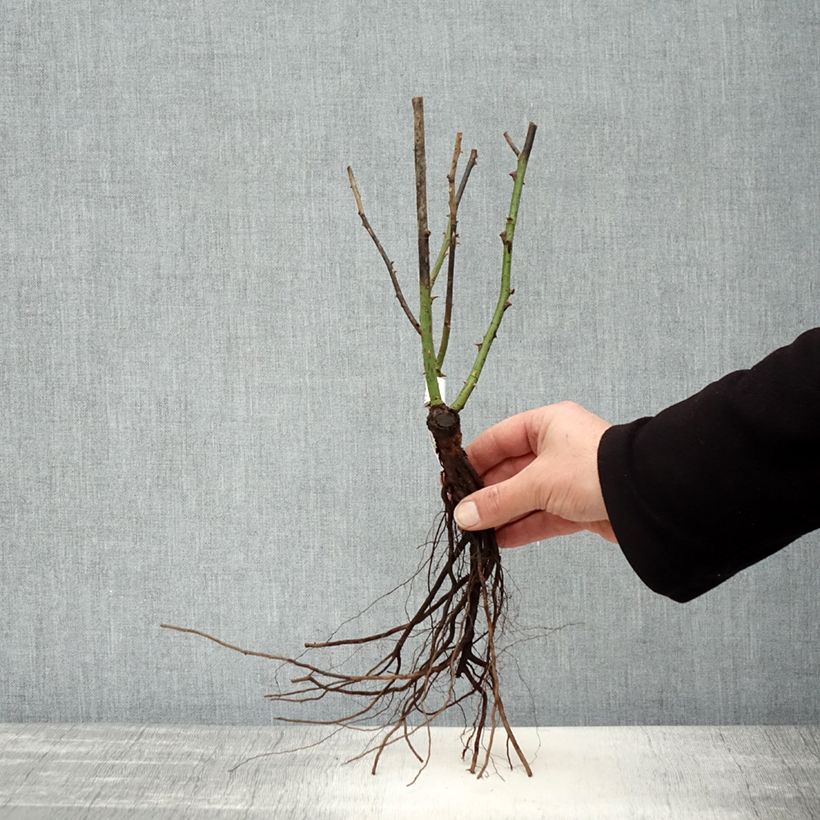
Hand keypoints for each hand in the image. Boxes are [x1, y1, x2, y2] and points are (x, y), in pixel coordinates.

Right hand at [454, 401, 616, 546]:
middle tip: (459, 514)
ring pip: (525, 496)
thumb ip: (497, 500)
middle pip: (510, 470)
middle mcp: (556, 447)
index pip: (497, 440)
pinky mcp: (579, 505)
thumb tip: (462, 515)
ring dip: (501, 514)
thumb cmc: (593, 472)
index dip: (472, 460)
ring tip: (474, 533)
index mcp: (545, 424)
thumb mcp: (537, 483)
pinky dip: (522, 527)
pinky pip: (542, 515)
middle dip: (485, 493)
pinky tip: (499, 541)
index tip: (450, 482)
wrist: (650, 498)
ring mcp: (568, 477)